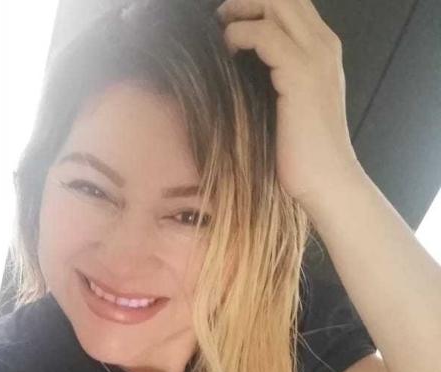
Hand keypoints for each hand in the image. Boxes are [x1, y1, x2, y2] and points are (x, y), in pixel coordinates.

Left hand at [217, 0, 364, 208]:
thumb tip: (238, 58)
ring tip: (221, 34)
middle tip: (219, 21)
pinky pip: (265, 33)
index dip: (255, 3)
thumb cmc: (300, 148)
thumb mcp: (287, 100)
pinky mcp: (301, 74)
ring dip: (240, 12)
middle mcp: (323, 44)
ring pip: (276, 3)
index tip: (227, 20)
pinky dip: (240, 35)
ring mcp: (315, 57)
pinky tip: (229, 53)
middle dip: (245, 0)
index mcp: (321, 48)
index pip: (290, 2)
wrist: (325, 180)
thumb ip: (273, 72)